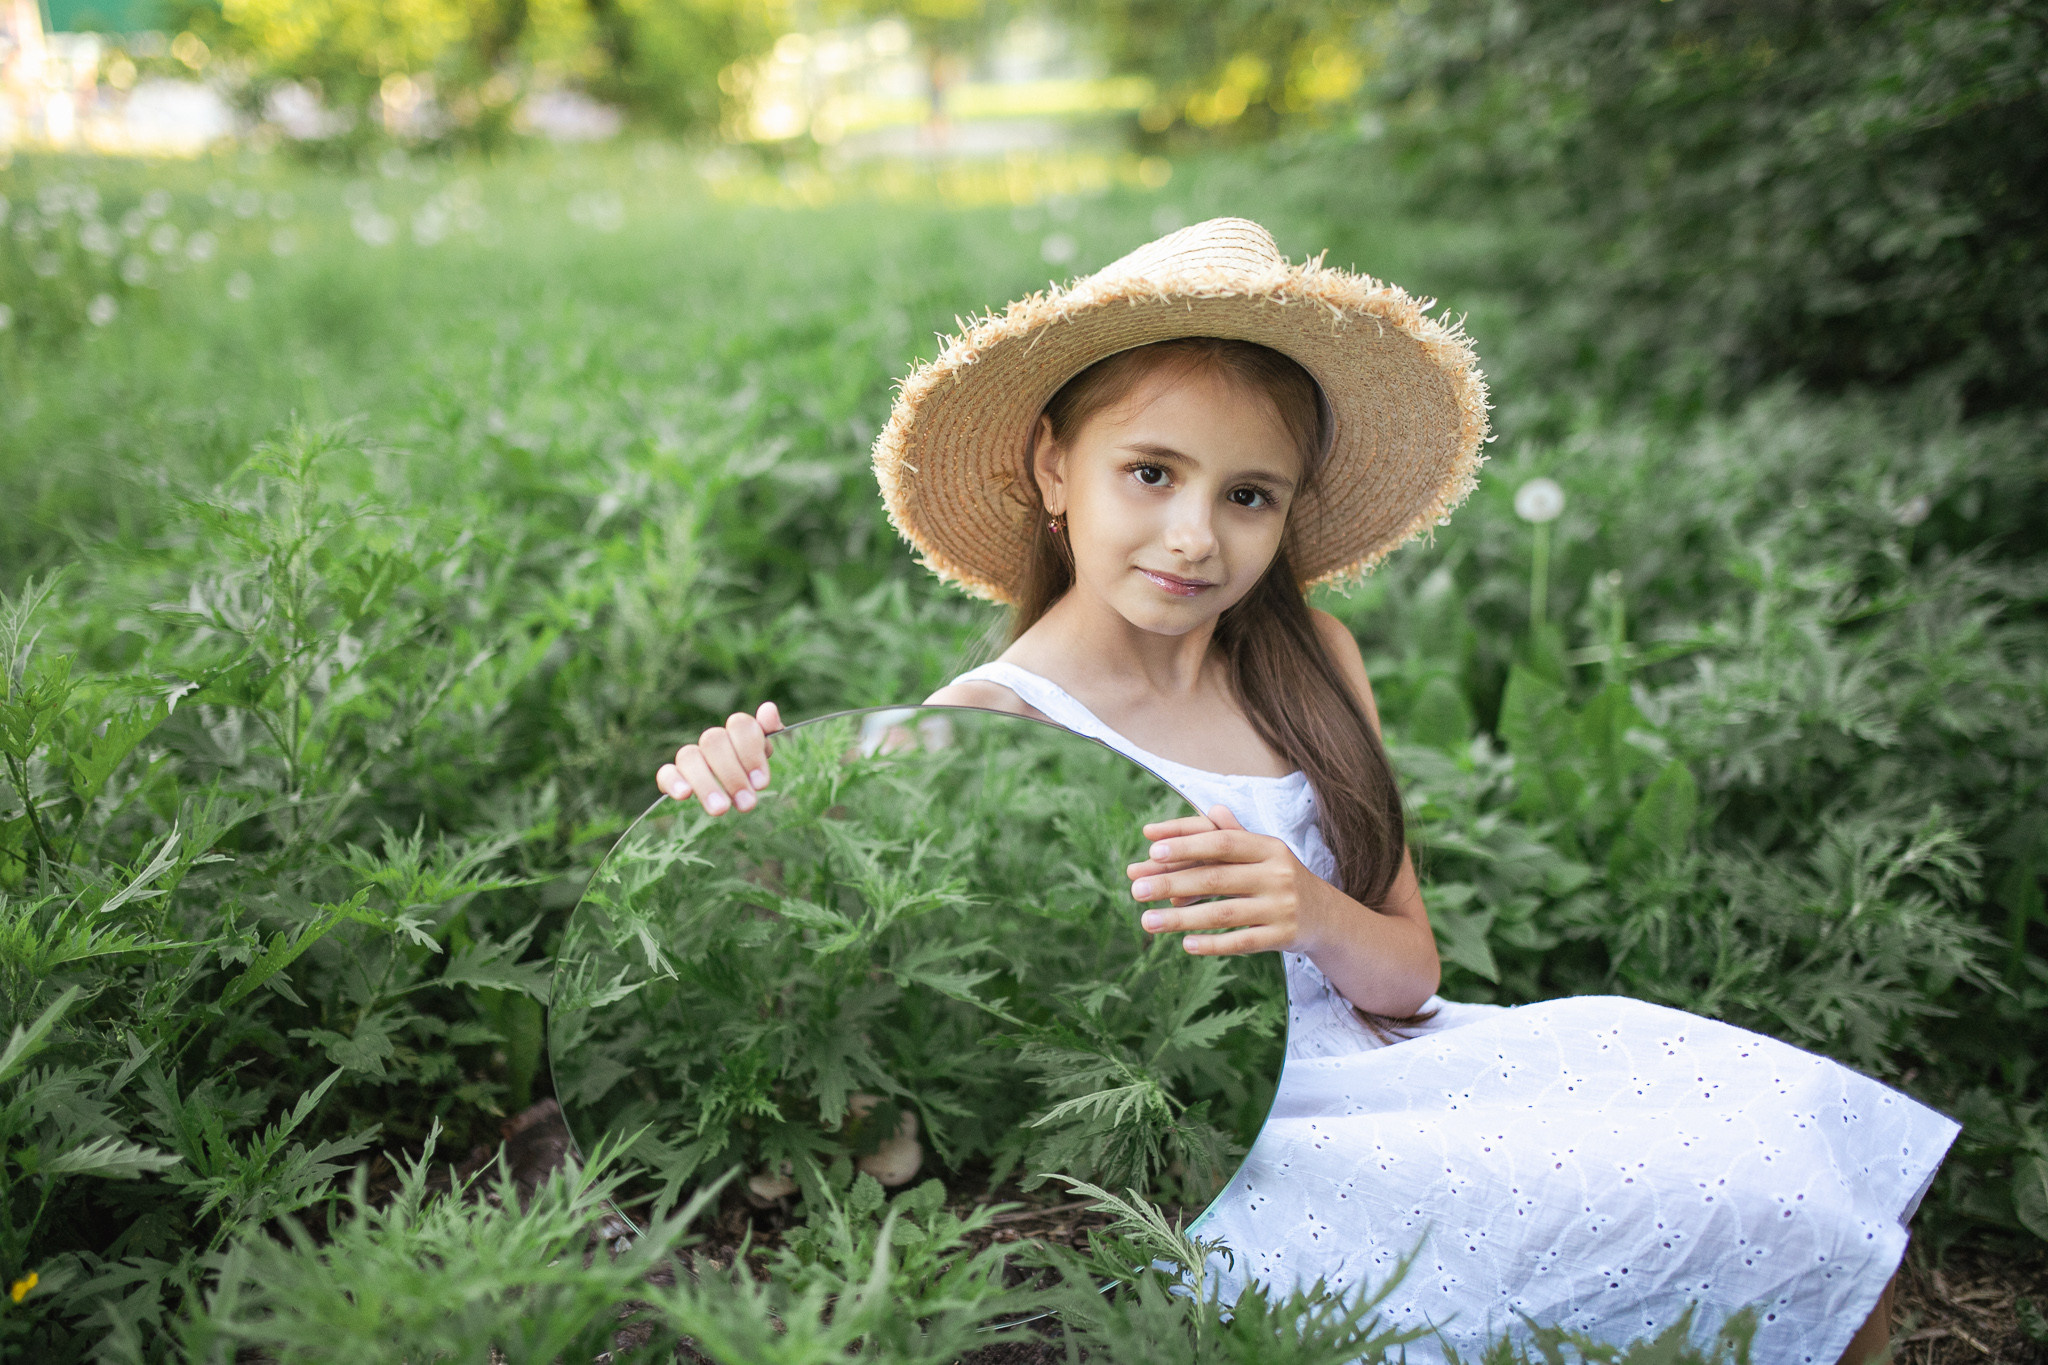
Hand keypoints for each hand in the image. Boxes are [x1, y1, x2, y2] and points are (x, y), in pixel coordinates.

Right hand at [656, 702, 783, 815]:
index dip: (751, 752)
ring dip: (705, 783)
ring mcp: (691, 758)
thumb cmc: (755, 773)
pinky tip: (683, 795)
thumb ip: (770, 731)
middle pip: (713, 741)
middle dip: (732, 774)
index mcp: (736, 732)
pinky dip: (673, 781)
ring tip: (721, 809)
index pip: (740, 725)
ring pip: (688, 756)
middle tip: (747, 803)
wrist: (738, 797)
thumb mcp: (768, 755)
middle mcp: (712, 741)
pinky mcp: (674, 778)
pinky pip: (665, 772)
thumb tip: (768, 709)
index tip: (761, 783)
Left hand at [1125, 804, 1334, 955]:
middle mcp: (1277, 875)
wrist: (1326, 916)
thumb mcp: (1263, 853)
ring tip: (1147, 922)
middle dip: (1172, 884)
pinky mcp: (1283, 937)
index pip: (1222, 843)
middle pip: (1217, 879)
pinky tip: (1185, 945)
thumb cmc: (1279, 878)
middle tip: (1136, 889)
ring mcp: (1281, 907)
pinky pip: (1242, 942)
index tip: (1151, 850)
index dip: (1188, 845)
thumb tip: (1207, 810)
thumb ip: (1232, 834)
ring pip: (1224, 914)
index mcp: (1268, 848)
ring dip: (1181, 919)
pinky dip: (1213, 944)